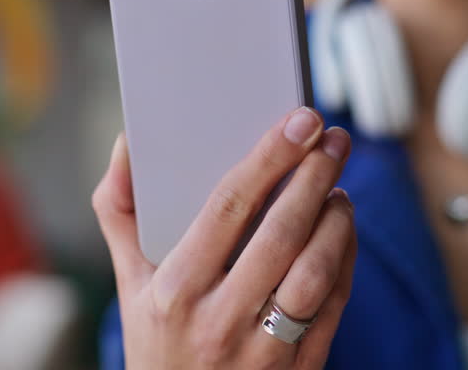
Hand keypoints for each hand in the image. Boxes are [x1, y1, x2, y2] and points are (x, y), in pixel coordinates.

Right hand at [93, 107, 356, 368]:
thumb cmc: (158, 344)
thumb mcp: (129, 285)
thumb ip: (122, 212)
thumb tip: (127, 143)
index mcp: (173, 290)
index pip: (227, 208)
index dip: (268, 158)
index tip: (299, 121)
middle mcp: (217, 321)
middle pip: (280, 234)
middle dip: (314, 176)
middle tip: (335, 139)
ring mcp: (261, 351)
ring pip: (314, 272)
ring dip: (336, 222)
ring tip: (337, 189)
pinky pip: (334, 306)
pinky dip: (345, 261)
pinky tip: (342, 233)